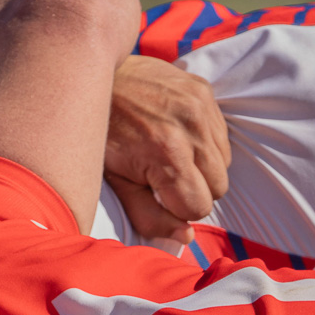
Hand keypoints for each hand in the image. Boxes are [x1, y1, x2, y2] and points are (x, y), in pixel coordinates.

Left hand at [105, 55, 229, 244]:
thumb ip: (149, 216)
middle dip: (193, 190)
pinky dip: (205, 144)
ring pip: (223, 164)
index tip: (157, 194)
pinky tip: (177, 136)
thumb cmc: (100, 135)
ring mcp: (200, 106)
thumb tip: (186, 238)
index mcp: (167, 156)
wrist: (92, 76)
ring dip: (202, 168)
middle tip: (164, 176)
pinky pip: (222, 136)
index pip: (199, 207)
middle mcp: (190, 129)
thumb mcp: (117, 183)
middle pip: (218, 188)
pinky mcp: (203, 91)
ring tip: (170, 155)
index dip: (178, 208)